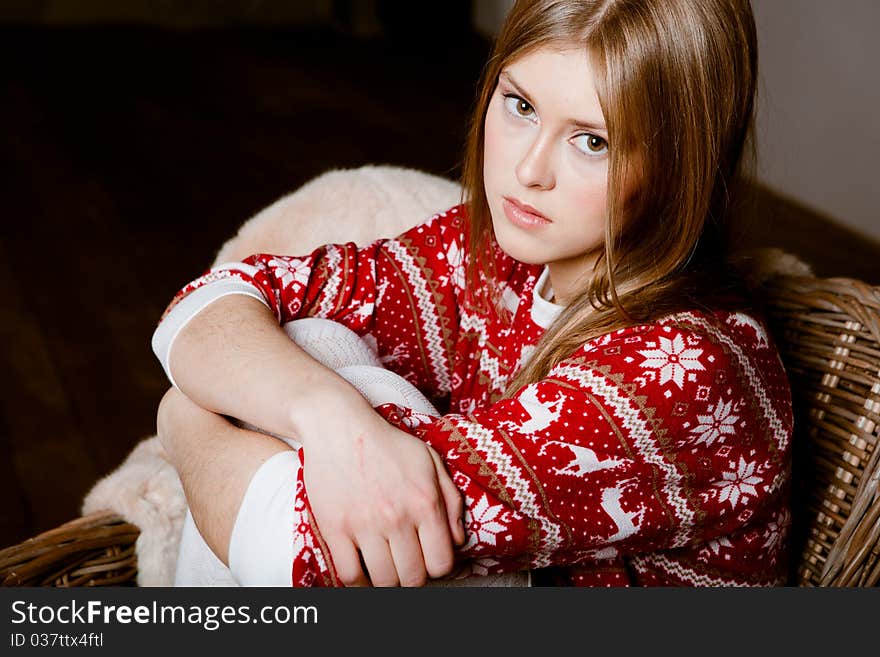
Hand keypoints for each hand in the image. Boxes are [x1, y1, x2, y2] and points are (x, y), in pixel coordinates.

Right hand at [299, 406, 464, 586]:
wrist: (338, 426)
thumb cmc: (387, 443)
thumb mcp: (430, 461)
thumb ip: (451, 501)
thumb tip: (458, 541)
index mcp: (425, 502)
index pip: (441, 564)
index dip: (437, 567)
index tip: (427, 559)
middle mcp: (397, 517)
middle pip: (413, 578)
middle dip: (412, 577)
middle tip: (405, 565)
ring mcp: (364, 525)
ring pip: (384, 582)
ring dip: (387, 581)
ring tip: (385, 568)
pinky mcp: (335, 528)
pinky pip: (349, 575)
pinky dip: (358, 583)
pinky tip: (362, 573)